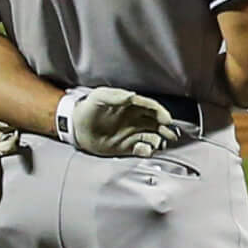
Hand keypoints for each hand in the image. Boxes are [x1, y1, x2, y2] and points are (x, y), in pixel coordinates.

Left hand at [62, 87, 184, 157]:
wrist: (76, 126)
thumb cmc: (88, 108)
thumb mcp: (99, 97)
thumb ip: (116, 96)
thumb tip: (131, 96)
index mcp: (131, 106)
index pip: (151, 108)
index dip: (161, 113)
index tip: (167, 119)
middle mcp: (135, 120)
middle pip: (156, 123)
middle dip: (166, 129)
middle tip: (171, 134)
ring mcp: (132, 133)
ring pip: (152, 137)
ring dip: (158, 140)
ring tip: (160, 144)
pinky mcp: (126, 147)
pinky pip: (142, 149)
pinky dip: (147, 151)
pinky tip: (147, 150)